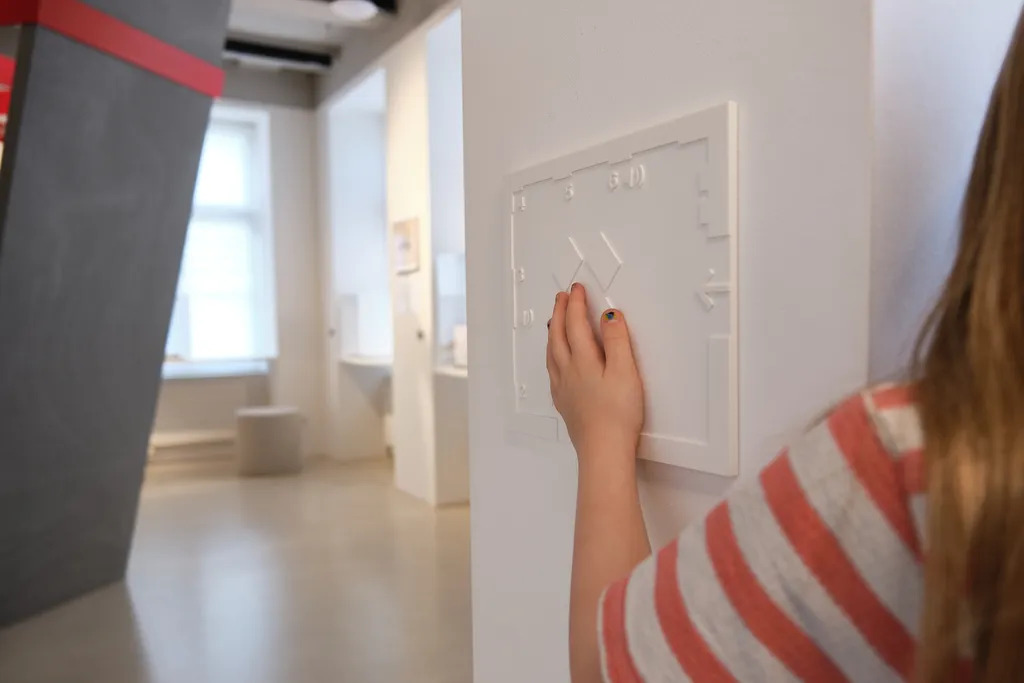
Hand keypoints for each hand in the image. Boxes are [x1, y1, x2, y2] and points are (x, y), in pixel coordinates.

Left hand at [547, 283, 643, 461]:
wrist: (603, 451)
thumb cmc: (617, 415)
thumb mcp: (625, 372)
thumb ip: (616, 341)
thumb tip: (609, 315)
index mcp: (582, 360)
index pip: (576, 324)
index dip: (577, 304)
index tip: (577, 288)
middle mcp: (567, 372)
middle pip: (558, 335)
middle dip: (560, 313)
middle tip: (562, 297)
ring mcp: (563, 389)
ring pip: (551, 353)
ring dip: (553, 332)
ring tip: (555, 321)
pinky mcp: (565, 404)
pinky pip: (552, 370)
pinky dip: (552, 355)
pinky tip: (556, 361)